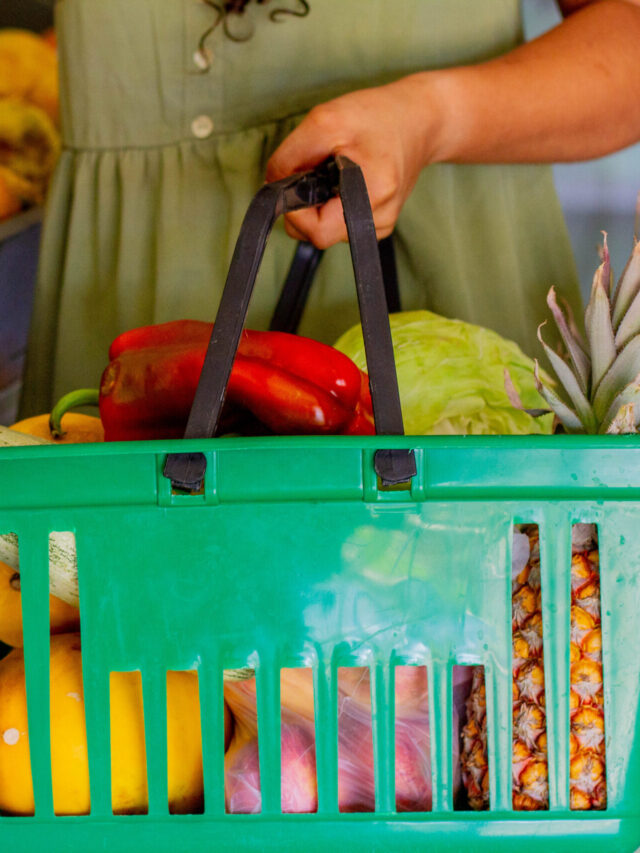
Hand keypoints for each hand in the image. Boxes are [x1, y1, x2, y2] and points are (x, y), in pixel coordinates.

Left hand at [265, 74, 437, 248]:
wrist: (420, 120)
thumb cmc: (376, 115)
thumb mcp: (325, 120)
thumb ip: (290, 157)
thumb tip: (272, 186)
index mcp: (372, 195)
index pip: (318, 233)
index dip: (295, 213)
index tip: (292, 184)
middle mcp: (380, 220)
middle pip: (318, 236)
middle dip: (303, 208)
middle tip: (311, 171)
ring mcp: (381, 225)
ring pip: (326, 231)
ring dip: (316, 205)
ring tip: (332, 171)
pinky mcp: (378, 223)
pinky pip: (338, 225)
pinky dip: (330, 205)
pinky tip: (342, 181)